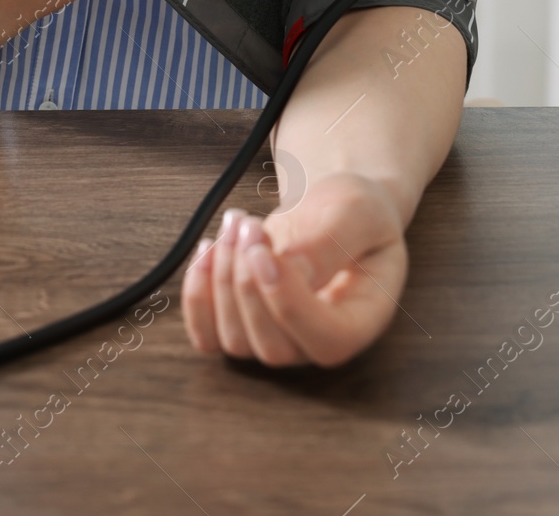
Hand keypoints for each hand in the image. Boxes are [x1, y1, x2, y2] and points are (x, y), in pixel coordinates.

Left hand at [182, 172, 408, 366]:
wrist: (331, 212)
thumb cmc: (354, 213)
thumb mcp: (356, 212)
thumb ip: (328, 243)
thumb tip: (287, 271)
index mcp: (361, 322)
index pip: (326, 340)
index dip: (287, 301)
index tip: (260, 251)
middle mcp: (317, 343)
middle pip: (272, 346)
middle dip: (246, 282)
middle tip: (248, 225)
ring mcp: (277, 341)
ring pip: (234, 341)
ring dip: (222, 278)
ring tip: (236, 225)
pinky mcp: (242, 328)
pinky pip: (207, 336)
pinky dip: (197, 296)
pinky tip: (207, 250)